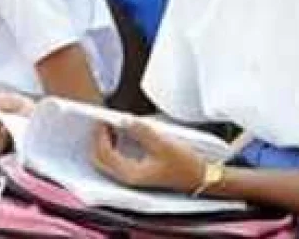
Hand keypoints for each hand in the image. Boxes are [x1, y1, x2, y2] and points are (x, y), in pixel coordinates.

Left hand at [91, 119, 206, 193]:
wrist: (200, 177)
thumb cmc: (185, 165)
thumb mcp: (162, 144)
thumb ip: (141, 131)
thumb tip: (124, 120)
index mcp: (131, 174)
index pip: (104, 153)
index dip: (100, 134)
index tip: (102, 119)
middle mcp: (127, 178)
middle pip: (99, 159)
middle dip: (97, 139)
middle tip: (102, 122)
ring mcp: (131, 176)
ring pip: (106, 160)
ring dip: (104, 142)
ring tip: (110, 126)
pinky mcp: (136, 172)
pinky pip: (115, 159)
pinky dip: (112, 146)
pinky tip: (119, 134)